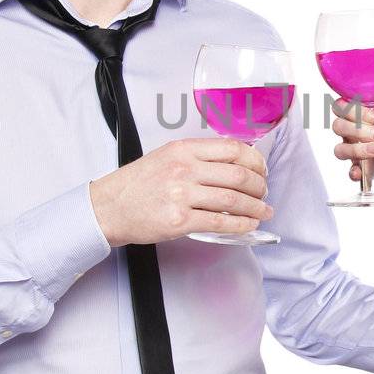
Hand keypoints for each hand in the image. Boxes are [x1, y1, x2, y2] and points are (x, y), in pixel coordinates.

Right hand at [89, 138, 272, 245]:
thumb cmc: (137, 183)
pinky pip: (219, 222)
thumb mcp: (167, 156)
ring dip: (255, 208)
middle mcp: (184, 169)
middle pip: (238, 175)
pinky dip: (240, 224)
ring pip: (233, 200)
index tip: (262, 170)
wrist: (108, 207)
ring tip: (264, 212)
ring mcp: (181, 195)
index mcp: (184, 149)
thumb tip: (234, 163)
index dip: (255, 161)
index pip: (233, 149)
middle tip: (264, 193)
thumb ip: (198, 156)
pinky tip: (249, 225)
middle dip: (260, 186)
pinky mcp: (179, 221)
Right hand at [330, 98, 373, 188]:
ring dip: (358, 149)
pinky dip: (355, 171)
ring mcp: (354, 150)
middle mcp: (353, 132)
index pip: (343, 107)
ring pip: (341, 149)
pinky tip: (363, 170)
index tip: (373, 117)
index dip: (352, 110)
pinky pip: (349, 170)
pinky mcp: (359, 168)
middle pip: (338, 126)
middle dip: (358, 130)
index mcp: (360, 116)